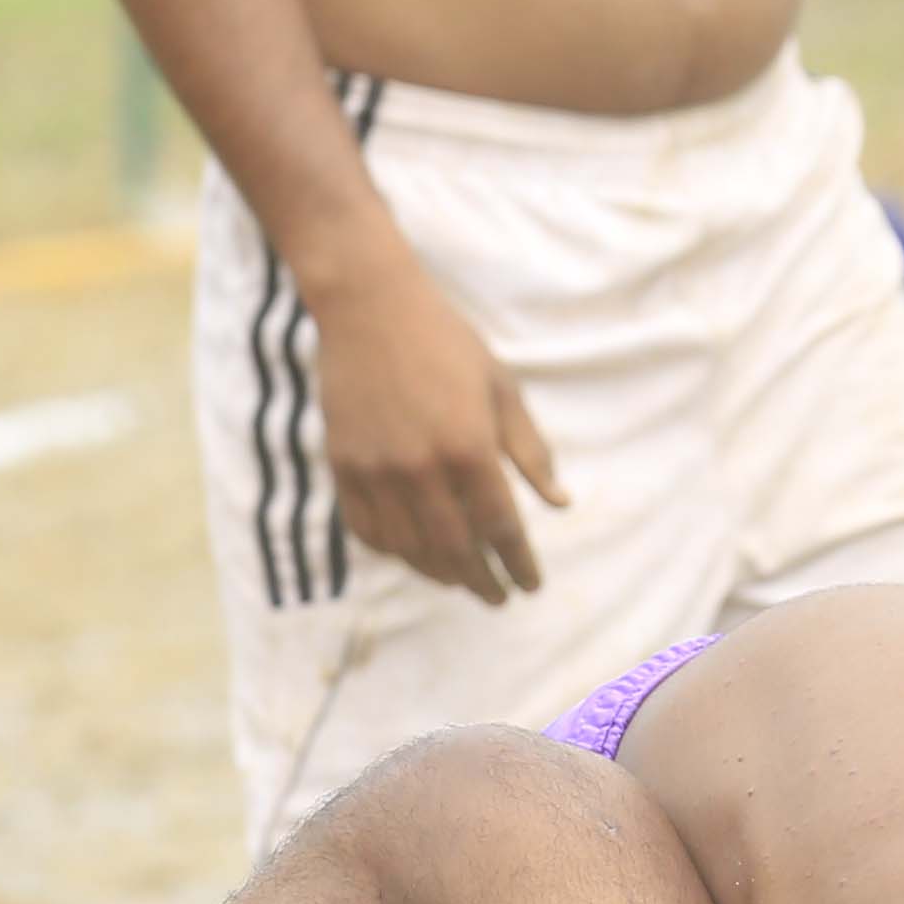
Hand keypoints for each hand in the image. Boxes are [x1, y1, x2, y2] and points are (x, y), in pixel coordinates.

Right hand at [305, 259, 565, 602]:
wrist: (368, 306)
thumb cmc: (446, 342)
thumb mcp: (503, 389)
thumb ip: (531, 452)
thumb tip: (560, 504)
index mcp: (470, 448)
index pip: (501, 529)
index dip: (519, 565)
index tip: (531, 586)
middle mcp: (421, 469)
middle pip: (456, 550)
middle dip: (482, 581)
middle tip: (498, 597)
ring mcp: (377, 470)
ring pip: (410, 549)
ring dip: (439, 574)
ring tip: (460, 580)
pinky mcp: (344, 466)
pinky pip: (368, 530)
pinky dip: (393, 552)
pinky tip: (412, 554)